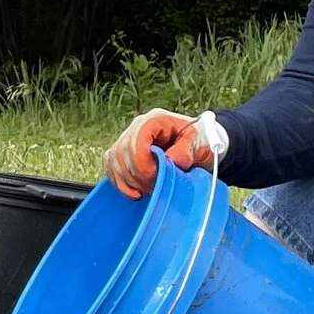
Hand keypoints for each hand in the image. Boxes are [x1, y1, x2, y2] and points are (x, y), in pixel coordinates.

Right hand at [104, 108, 223, 196]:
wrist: (202, 145)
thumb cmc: (202, 142)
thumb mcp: (200, 144)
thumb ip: (185, 152)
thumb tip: (169, 162)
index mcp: (155, 120)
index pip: (136, 140)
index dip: (143, 163)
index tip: (156, 178)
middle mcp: (138, 126)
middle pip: (123, 152)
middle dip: (138, 175)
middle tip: (156, 187)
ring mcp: (129, 138)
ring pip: (115, 160)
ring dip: (129, 181)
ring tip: (148, 190)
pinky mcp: (125, 153)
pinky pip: (111, 166)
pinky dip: (119, 182)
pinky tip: (134, 193)